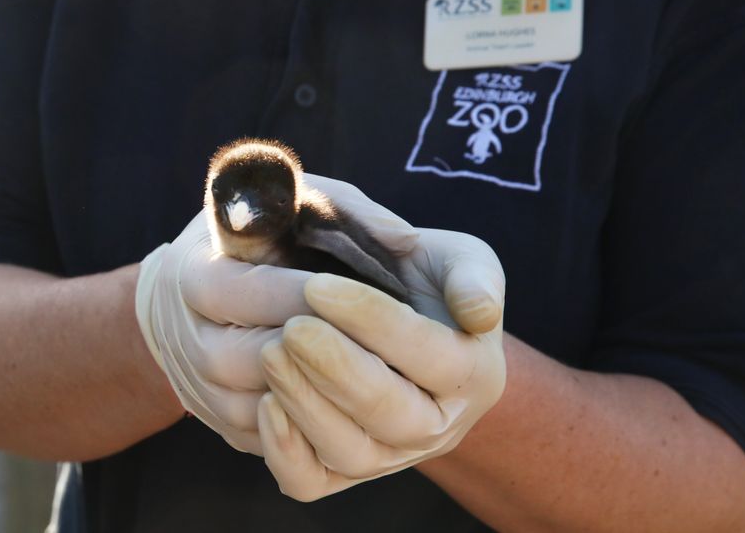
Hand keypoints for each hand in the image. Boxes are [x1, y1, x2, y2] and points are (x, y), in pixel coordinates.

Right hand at [134, 175, 418, 454]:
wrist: (183, 299)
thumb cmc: (255, 240)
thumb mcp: (290, 203)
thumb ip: (345, 210)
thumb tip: (406, 241)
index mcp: (197, 277)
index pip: (257, 292)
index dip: (317, 294)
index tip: (374, 289)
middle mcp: (191, 342)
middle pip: (265, 358)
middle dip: (332, 350)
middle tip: (391, 341)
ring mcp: (204, 394)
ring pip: (272, 408)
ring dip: (331, 394)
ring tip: (385, 371)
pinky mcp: (224, 428)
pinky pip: (276, 443)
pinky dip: (320, 425)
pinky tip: (362, 403)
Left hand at [257, 227, 505, 500]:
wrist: (400, 319)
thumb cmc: (426, 282)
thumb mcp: (461, 262)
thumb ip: (474, 277)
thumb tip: (478, 312)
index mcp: (474, 374)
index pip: (429, 355)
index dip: (371, 320)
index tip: (319, 286)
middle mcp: (438, 426)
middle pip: (390, 414)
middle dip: (335, 368)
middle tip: (292, 327)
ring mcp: (390, 455)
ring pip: (350, 453)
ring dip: (306, 404)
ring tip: (272, 353)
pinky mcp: (343, 471)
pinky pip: (310, 483)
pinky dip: (285, 452)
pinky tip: (266, 403)